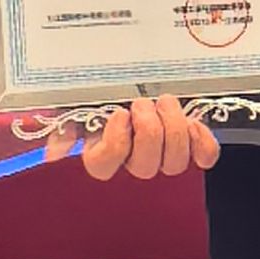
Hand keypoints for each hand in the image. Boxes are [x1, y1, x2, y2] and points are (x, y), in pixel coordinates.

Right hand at [48, 93, 221, 182]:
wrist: (134, 91)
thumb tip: (55, 148)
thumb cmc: (101, 103)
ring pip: (173, 163)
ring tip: (163, 104)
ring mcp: (162, 160)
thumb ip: (64, 127)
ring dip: (172, 127)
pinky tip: (193, 124)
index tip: (119, 115)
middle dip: (148, 131)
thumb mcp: (77, 109)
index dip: (116, 143)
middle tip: (142, 104)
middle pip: (145, 167)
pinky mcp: (190, 151)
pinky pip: (204, 157)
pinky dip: (202, 142)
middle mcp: (131, 166)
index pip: (104, 167)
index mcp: (100, 157)